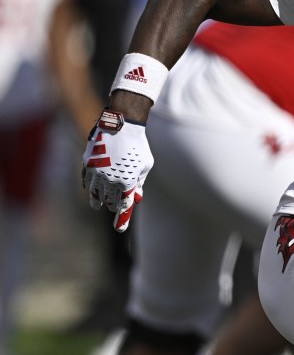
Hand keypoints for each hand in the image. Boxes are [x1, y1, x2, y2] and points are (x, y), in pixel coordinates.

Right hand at [81, 110, 152, 231]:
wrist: (122, 126)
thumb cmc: (138, 146)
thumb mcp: (145, 165)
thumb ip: (140, 182)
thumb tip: (136, 197)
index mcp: (127, 182)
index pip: (123, 206)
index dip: (122, 218)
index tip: (120, 228)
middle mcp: (110, 179)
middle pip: (110, 200)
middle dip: (112, 206)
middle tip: (114, 209)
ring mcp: (97, 172)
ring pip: (95, 193)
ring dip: (98, 200)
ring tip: (98, 206)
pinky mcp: (88, 164)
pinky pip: (86, 181)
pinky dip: (88, 188)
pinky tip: (90, 192)